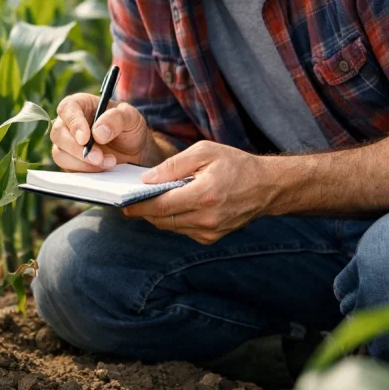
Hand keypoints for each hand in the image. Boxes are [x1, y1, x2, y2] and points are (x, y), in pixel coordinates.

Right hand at [50, 93, 152, 171]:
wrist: (135, 151)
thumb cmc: (130, 128)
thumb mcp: (131, 118)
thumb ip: (117, 118)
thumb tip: (98, 132)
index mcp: (81, 104)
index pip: (67, 108)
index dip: (73, 123)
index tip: (85, 139)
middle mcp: (69, 123)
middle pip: (58, 133)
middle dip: (78, 149)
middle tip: (99, 157)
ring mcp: (67, 144)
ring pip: (60, 153)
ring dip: (83, 162)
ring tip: (108, 163)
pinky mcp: (70, 162)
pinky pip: (68, 168)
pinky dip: (85, 171)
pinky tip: (102, 169)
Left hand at [122, 141, 273, 244]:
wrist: (266, 186)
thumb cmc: (235, 164)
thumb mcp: (204, 152)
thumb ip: (173, 166)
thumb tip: (146, 180)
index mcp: (204, 195)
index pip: (160, 205)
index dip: (138, 205)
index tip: (122, 203)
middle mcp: (206, 218)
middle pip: (162, 219)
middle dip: (144, 210)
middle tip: (130, 200)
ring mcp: (210, 231)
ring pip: (171, 226)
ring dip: (158, 215)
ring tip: (150, 199)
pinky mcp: (211, 238)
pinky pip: (183, 230)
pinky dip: (174, 219)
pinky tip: (175, 205)